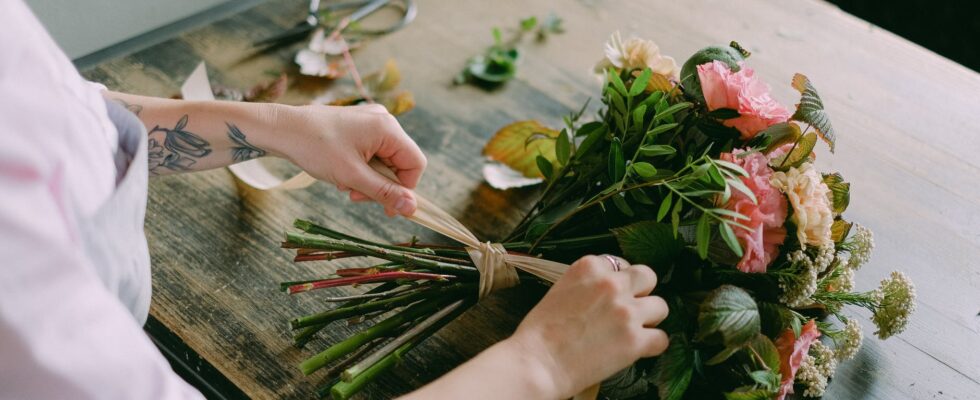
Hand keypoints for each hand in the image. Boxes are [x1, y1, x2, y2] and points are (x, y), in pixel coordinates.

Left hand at [275, 104, 425, 215]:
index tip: (386, 206)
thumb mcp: (352, 176)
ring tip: (345, 184)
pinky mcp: (359, 125)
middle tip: (356, 196)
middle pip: (399, 163)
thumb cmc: (315, 148)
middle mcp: (384, 120)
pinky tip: (342, 173)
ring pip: (384, 160)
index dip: (405, 188)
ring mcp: (371, 121)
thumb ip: (384, 192)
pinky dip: (361, 168)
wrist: (283, 129)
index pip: (415, 164)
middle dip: (380, 184)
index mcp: (387, 128)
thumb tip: (412, 208)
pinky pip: (372, 152)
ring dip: (368, 179)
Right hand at [506, 255, 668, 398]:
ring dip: (649, 319)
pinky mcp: (635, 340)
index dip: (618, 281)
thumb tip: (605, 293)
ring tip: (632, 331)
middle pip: (647, 277)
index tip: (612, 295)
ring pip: (661, 306)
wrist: (537, 363)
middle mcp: (611, 284)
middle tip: (628, 309)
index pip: (619, 263)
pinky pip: (662, 338)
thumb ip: (586, 285)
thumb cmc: (540, 333)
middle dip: (640, 293)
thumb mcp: (560, 291)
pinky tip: (637, 350)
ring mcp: (626, 311)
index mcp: (589, 268)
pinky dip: (652, 346)